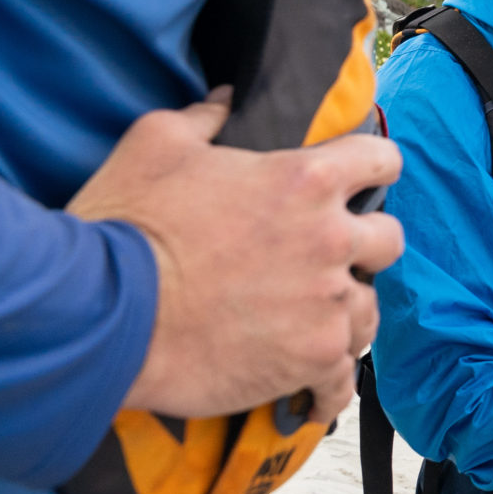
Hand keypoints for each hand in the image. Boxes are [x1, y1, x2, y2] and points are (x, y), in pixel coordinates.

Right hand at [73, 92, 401, 423]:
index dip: (373, 168)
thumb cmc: (125, 226)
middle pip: (389, 240)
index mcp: (305, 179)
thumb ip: (202, 118)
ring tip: (313, 325)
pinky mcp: (310, 360)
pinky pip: (343, 380)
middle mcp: (329, 239)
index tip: (360, 182)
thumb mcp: (155, 145)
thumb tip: (224, 100)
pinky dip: (327, 387)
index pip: (381, 160)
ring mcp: (326, 303)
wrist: (103, 316)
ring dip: (345, 315)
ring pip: (369, 312)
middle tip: (330, 260)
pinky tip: (309, 393)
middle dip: (365, 247)